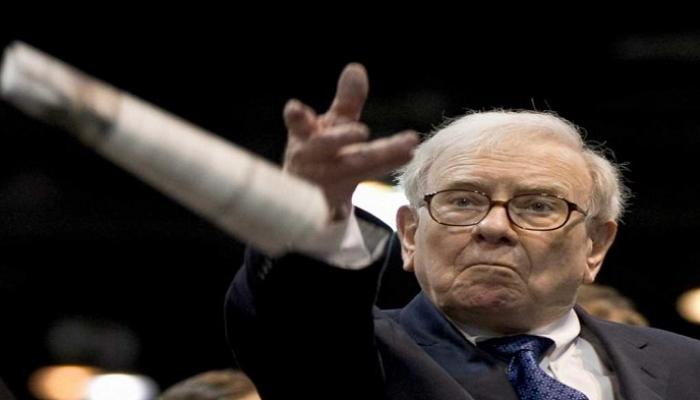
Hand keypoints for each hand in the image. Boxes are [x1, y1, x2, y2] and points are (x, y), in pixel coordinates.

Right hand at [283, 63, 418, 220]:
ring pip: (352, 168)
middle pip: (327, 145)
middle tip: (362, 131)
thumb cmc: (322, 152)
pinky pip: (356, 194)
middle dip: (342, 137)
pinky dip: (376, 177)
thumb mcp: (333, 125)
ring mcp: (320, 182)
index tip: (295, 108)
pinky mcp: (333, 203)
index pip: (297, 122)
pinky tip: (401, 160)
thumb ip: (347, 101)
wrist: (307, 197)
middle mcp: (308, 158)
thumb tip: (356, 68)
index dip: (297, 116)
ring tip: (407, 147)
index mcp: (304, 135)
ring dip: (379, 158)